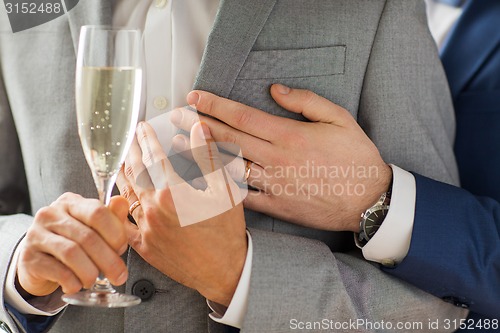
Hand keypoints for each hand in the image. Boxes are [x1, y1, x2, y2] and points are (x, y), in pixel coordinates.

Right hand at [17, 194, 128, 296]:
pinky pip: (57, 271)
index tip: (121, 249)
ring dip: (90, 272)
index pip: (97, 212)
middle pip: (87, 237)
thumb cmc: (72, 241)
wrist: (38, 260)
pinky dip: (73, 282)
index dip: (115, 233)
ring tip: (94, 280)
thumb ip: (111, 216)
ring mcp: (36, 235)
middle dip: (108, 260)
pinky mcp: (29, 257)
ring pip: (72, 254)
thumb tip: (122, 202)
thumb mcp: (93, 227)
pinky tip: (76, 285)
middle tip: (119, 275)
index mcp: (70, 202)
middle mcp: (50, 214)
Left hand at [117, 121, 246, 306]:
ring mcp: (146, 229)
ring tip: (122, 162)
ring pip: (126, 195)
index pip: (154, 157)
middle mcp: (154, 209)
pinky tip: (117, 199)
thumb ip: (208, 157)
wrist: (225, 271)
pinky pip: (123, 224)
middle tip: (131, 139)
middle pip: (136, 173)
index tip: (143, 128)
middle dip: (132, 151)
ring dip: (123, 175)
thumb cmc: (227, 232)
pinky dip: (119, 208)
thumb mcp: (225, 190)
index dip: (148, 139)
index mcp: (173, 193)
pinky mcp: (144, 246)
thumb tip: (198, 129)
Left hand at [170, 84, 391, 231]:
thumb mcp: (338, 118)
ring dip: (200, 155)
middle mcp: (277, 160)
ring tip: (177, 143)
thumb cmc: (355, 157)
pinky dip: (221, 187)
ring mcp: (275, 185)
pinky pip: (243, 196)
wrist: (369, 200)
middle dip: (197, 125)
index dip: (215, 105)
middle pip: (228, 140)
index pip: (242, 117)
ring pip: (229, 168)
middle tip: (175, 116)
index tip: (195, 97)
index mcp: (289, 136)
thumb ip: (305, 101)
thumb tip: (275, 90)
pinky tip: (202, 179)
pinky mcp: (277, 206)